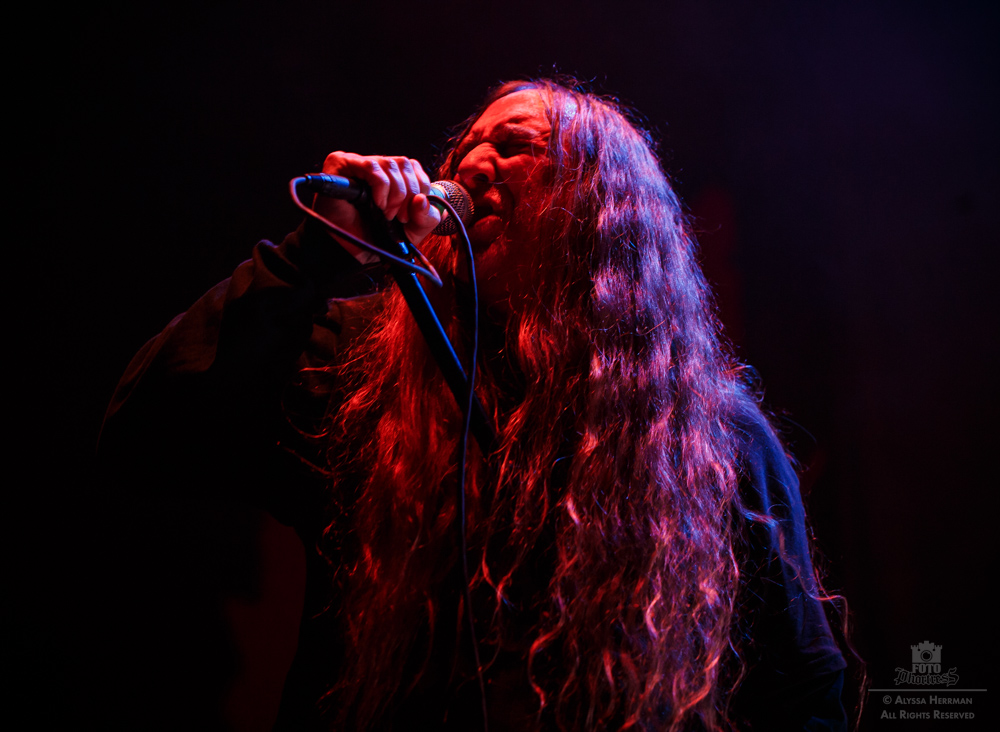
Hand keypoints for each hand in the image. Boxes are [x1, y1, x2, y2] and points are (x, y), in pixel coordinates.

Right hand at [315, 152, 441, 257]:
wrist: (346, 251)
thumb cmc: (374, 239)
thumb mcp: (411, 232)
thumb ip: (427, 218)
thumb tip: (424, 199)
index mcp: (391, 177)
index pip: (414, 167)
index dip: (420, 189)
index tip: (411, 215)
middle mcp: (375, 167)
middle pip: (405, 163)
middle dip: (409, 194)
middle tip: (400, 217)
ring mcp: (357, 163)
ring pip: (391, 164)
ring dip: (396, 193)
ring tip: (386, 214)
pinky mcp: (341, 163)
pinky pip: (371, 167)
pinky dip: (381, 187)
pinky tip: (376, 204)